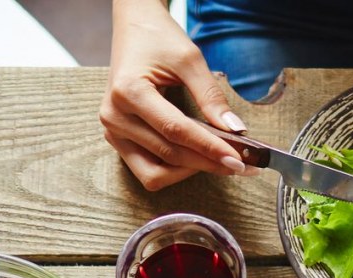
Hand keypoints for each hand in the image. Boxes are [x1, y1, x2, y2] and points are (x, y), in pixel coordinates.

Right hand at [103, 0, 250, 190]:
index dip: (209, 149)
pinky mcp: (117, 139)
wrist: (134, 29)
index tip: (238, 160)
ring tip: (216, 160)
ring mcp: (113, 131)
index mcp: (128, 91)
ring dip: (188, 172)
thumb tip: (235, 130)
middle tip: (239, 165)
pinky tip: (195, 158)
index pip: (175, 131)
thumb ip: (211, 96)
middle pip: (168, 155)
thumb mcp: (189, 59)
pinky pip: (147, 169)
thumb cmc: (158, 39)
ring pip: (155, 173)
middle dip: (207, 163)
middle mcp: (115, 116)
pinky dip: (173, 169)